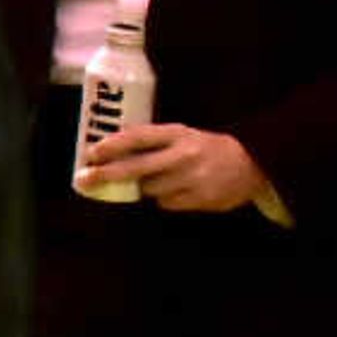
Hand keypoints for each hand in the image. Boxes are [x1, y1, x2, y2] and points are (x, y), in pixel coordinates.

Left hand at [78, 122, 267, 214]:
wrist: (252, 164)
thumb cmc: (206, 147)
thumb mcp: (182, 135)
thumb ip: (153, 141)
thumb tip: (111, 152)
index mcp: (178, 133)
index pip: (138, 137)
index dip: (112, 146)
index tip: (90, 153)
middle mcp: (184, 155)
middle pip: (136, 167)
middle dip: (106, 174)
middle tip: (84, 179)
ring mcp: (193, 179)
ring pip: (149, 189)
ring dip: (144, 187)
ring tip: (160, 178)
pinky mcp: (200, 200)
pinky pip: (166, 203)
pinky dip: (165, 198)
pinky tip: (178, 190)